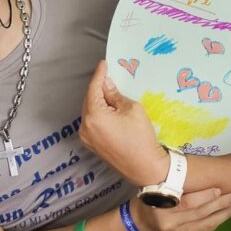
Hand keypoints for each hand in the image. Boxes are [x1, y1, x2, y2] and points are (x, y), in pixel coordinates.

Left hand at [80, 61, 167, 185]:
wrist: (145, 167)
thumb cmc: (141, 136)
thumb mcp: (132, 109)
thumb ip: (115, 95)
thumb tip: (107, 85)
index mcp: (94, 116)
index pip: (94, 89)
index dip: (99, 75)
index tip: (103, 63)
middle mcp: (85, 127)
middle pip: (89, 100)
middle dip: (98, 88)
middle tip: (108, 76)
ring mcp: (86, 138)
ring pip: (89, 112)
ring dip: (98, 101)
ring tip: (109, 91)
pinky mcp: (91, 145)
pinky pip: (92, 123)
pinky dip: (98, 113)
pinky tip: (107, 108)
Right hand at [131, 189, 230, 230]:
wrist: (140, 224)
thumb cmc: (149, 200)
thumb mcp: (156, 189)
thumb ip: (174, 184)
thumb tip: (197, 169)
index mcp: (162, 208)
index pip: (188, 204)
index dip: (205, 196)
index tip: (218, 188)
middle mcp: (171, 224)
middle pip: (200, 214)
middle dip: (220, 205)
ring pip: (206, 225)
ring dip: (223, 214)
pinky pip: (204, 230)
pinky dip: (216, 220)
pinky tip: (226, 213)